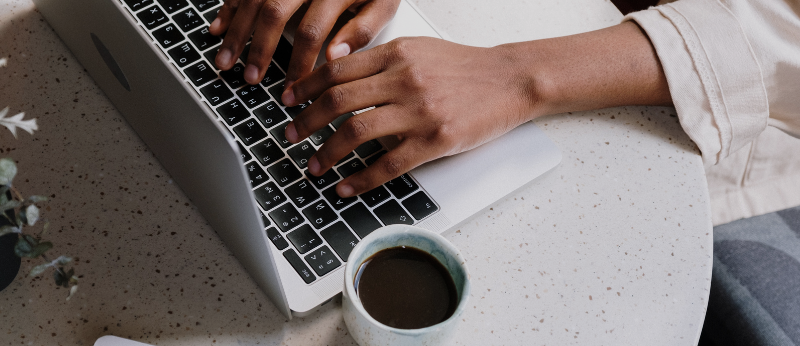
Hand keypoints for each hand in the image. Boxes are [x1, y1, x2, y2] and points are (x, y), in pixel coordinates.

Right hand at [208, 0, 399, 85]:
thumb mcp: (384, 2)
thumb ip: (364, 29)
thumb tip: (336, 57)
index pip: (311, 30)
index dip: (299, 63)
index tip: (293, 89)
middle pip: (273, 11)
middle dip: (259, 48)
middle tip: (251, 78)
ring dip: (235, 32)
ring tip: (225, 62)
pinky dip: (227, 8)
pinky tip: (217, 28)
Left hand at [281, 37, 541, 197]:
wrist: (511, 80)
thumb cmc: (465, 68)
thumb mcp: (420, 50)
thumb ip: (382, 61)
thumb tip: (338, 75)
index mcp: (396, 53)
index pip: (337, 69)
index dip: (305, 86)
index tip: (288, 100)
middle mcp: (404, 79)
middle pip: (338, 100)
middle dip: (306, 121)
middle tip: (290, 135)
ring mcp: (419, 110)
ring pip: (356, 132)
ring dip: (327, 152)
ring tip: (314, 165)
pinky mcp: (435, 140)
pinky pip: (388, 164)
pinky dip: (360, 179)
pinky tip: (346, 186)